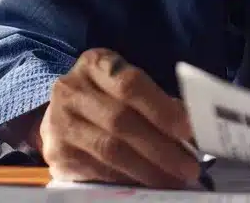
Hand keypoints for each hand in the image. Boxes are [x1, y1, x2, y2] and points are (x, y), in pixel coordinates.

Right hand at [37, 48, 199, 188]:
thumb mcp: (126, 88)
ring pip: (110, 149)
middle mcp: (71, 89)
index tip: (188, 130)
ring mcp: (60, 122)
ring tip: (173, 180)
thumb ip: (157, 104)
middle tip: (189, 166)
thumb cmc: (105, 99)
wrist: (61, 117)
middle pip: (121, 120)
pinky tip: (147, 185)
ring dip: (148, 169)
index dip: (162, 109)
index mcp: (94, 64)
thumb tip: (192, 132)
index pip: (130, 85)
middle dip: (160, 147)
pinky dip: (127, 180)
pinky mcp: (58, 154)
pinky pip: (98, 170)